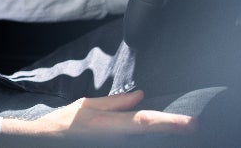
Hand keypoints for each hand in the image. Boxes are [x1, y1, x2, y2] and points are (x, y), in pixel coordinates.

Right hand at [0, 90, 194, 135]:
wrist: (45, 143)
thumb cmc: (64, 124)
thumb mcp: (88, 106)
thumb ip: (116, 103)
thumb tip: (140, 97)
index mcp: (111, 126)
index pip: (146, 122)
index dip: (170, 123)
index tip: (192, 124)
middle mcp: (117, 141)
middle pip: (151, 135)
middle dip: (173, 130)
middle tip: (196, 126)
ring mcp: (115, 146)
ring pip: (145, 141)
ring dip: (161, 133)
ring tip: (183, 128)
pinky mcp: (113, 146)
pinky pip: (136, 143)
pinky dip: (148, 137)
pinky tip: (159, 131)